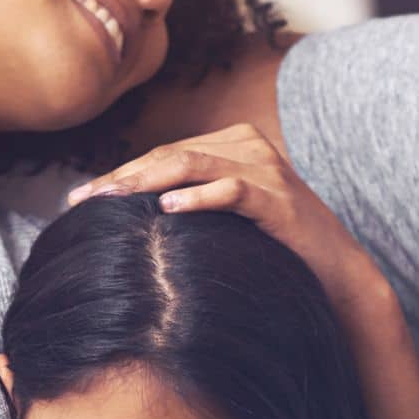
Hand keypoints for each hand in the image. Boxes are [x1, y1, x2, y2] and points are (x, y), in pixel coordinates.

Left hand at [66, 124, 388, 314]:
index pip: (165, 154)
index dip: (120, 173)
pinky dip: (197, 198)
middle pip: (171, 156)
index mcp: (235, 143)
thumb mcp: (230, 219)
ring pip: (193, 165)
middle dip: (122, 178)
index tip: (80, 200)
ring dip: (146, 182)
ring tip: (110, 201)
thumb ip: (194, 202)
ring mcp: (266, 170)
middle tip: (82, 202)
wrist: (339, 274)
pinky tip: (167, 209)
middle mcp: (249, 146)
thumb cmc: (278, 250)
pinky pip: (231, 191)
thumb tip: (134, 217)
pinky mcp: (278, 199)